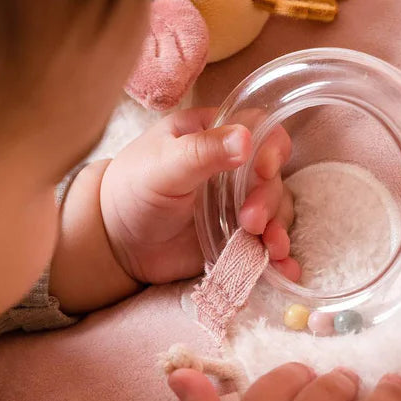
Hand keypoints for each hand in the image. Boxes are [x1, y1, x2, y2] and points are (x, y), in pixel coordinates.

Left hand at [100, 107, 298, 285]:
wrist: (115, 242)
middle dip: (268, 200)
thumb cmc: (132, 190)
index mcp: (213, 135)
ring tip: (271, 248)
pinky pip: (266, 244)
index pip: (259, 129)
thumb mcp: (163, 165)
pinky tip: (285, 271)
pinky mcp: (236, 237)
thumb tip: (246, 138)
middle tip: (249, 221)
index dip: (271, 148)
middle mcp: (232, 168)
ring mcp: (236, 204)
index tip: (263, 170)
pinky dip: (280, 259)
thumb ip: (202, 151)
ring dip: (279, 229)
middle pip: (272, 176)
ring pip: (276, 211)